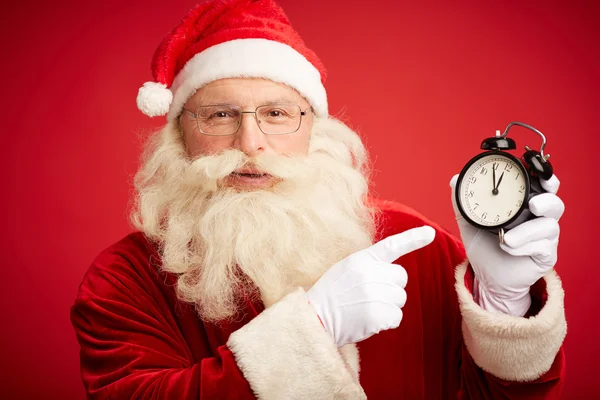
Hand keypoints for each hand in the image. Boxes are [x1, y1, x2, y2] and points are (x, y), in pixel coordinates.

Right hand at [306, 226, 434, 346]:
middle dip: (392, 287)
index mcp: (362, 259)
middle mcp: (372, 274)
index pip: (392, 245)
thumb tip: (392, 273)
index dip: (413, 238)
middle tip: (370, 296)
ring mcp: (376, 294)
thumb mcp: (345, 269)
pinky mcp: (379, 314)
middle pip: (401, 278)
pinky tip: (368, 321)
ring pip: (400, 299)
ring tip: (365, 308)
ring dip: (388, 306)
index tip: (430, 233)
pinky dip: (386, 322)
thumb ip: (368, 266)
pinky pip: (397, 317)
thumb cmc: (330, 295)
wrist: (316, 318)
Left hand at [450, 174, 563, 315]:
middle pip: (554, 202)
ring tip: (505, 238)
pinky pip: (543, 247)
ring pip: (549, 226)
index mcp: (524, 203)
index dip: (545, 178)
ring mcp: (544, 237)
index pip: (541, 185)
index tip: (539, 174)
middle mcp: (538, 217)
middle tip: (534, 205)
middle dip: (548, 200)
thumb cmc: (484, 245)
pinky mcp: (546, 255)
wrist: (487, 276)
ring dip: (528, 231)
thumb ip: (463, 201)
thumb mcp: (469, 222)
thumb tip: (455, 179)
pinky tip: (508, 247)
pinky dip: (525, 246)